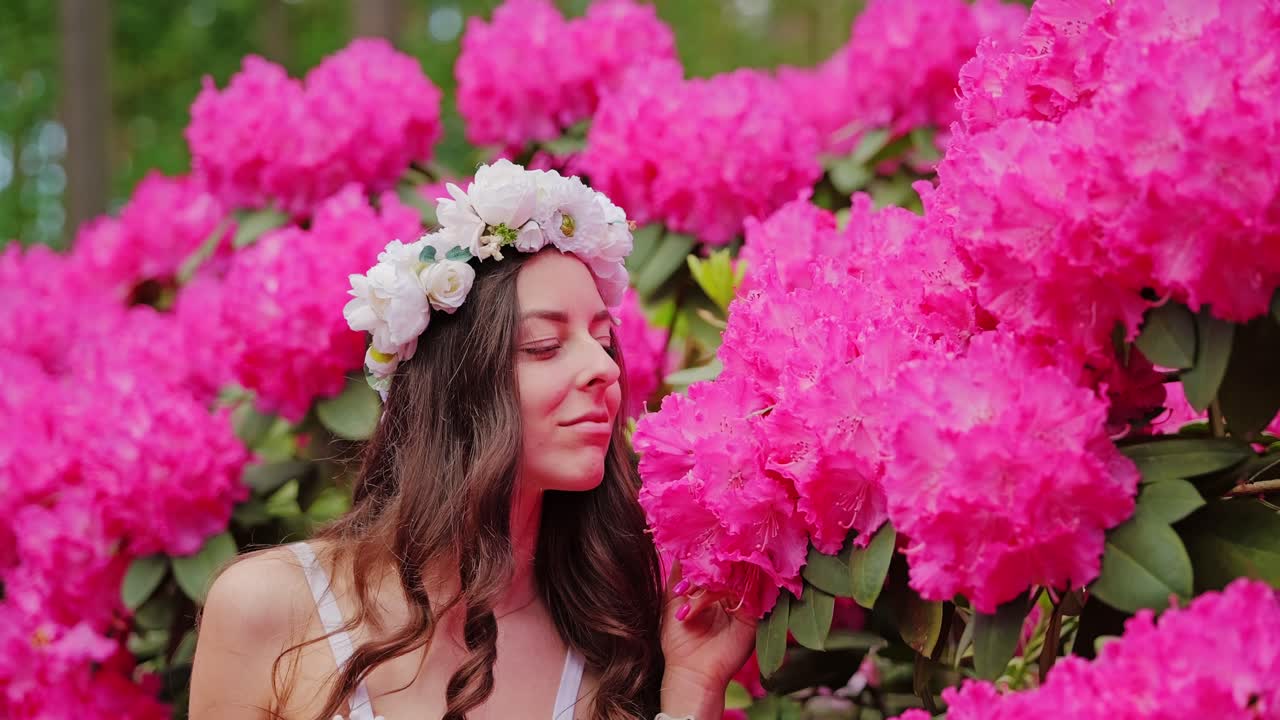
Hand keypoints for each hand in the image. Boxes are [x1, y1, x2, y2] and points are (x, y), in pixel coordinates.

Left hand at [659, 561, 757, 694]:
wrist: (690, 673)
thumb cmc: (680, 642)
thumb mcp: (673, 601)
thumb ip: (678, 575)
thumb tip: (679, 548)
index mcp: (720, 591)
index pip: (719, 562)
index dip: (702, 556)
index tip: (682, 557)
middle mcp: (736, 596)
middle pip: (730, 565)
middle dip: (705, 567)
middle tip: (685, 576)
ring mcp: (746, 605)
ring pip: (736, 576)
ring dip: (708, 583)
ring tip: (686, 596)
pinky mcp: (754, 618)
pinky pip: (746, 592)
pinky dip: (723, 591)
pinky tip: (701, 600)